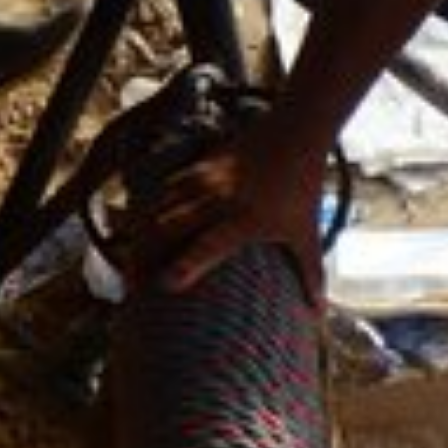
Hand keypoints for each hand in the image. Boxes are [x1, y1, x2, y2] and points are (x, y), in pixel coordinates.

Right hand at [125, 127, 326, 295]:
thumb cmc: (302, 189)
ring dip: (141, 235)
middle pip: (168, 227)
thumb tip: (319, 313)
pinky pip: (163, 191)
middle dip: (145, 256)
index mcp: (245, 219)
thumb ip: (310, 274)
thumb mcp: (307, 234)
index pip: (210, 245)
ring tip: (129, 262)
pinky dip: (149, 211)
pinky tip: (139, 230)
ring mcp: (203, 182)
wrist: (293, 135)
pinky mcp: (196, 169)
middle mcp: (218, 200)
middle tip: (133, 286)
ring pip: (158, 208)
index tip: (165, 285)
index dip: (187, 264)